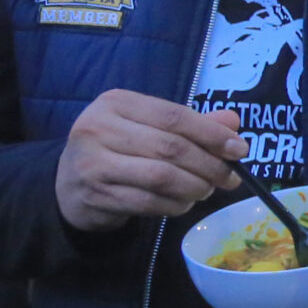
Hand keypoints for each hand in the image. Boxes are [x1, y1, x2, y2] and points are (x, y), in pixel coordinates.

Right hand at [54, 90, 241, 230]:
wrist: (68, 184)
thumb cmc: (117, 149)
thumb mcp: (149, 127)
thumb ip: (191, 124)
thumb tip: (233, 123)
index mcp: (116, 102)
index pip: (174, 116)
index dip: (212, 134)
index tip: (239, 150)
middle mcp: (99, 127)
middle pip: (170, 147)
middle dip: (209, 165)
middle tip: (229, 178)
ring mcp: (93, 163)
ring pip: (161, 177)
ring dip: (194, 187)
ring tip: (206, 190)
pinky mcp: (95, 195)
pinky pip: (148, 202)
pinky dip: (175, 205)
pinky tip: (183, 203)